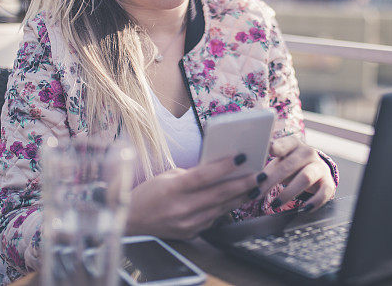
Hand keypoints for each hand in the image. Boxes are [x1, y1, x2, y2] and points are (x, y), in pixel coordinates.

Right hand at [125, 154, 260, 238]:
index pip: (204, 176)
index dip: (224, 166)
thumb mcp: (166, 176)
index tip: (242, 157)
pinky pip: (213, 219)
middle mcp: (181, 208)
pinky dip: (226, 208)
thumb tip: (218, 169)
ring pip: (221, 208)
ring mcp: (187, 224)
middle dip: (243, 184)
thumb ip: (192, 174)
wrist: (131, 222)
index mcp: (172, 188)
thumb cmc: (148, 194)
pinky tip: (237, 199)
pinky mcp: (191, 233)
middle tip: (261, 175)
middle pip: (219, 194)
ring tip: (256, 186)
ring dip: (241, 197)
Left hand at [258, 135, 335, 212]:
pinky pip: (324, 192)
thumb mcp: (279, 161)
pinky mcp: (328, 182)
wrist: (315, 170)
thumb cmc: (290, 166)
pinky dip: (314, 202)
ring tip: (275, 204)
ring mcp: (320, 167)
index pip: (283, 144)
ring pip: (305, 178)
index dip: (274, 149)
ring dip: (288, 192)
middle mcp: (308, 152)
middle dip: (271, 180)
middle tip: (257, 192)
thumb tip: (246, 175)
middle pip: (289, 165)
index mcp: (293, 144)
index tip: (265, 154)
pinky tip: (303, 209)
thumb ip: (266, 165)